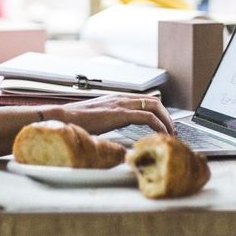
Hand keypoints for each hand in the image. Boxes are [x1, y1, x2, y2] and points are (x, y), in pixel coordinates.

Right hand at [54, 94, 174, 134]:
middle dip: (167, 116)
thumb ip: (109, 123)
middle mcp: (121, 98)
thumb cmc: (75, 122)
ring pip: (154, 106)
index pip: (145, 100)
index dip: (158, 112)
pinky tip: (161, 135)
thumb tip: (115, 137)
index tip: (164, 125)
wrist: (63, 118)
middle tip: (171, 131)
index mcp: (116, 99)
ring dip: (166, 121)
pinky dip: (158, 125)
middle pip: (155, 101)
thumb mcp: (97, 121)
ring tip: (170, 135)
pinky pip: (147, 117)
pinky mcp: (120, 113)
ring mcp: (121, 104)